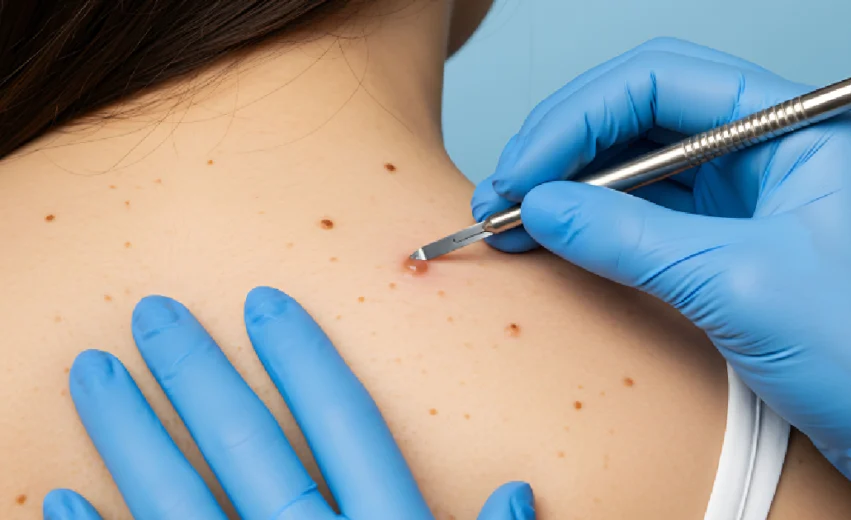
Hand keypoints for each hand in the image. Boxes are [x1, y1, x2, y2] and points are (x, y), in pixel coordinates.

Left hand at [44, 287, 535, 518]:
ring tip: (90, 374)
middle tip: (152, 314)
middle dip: (198, 375)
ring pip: (179, 503)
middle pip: (249, 450)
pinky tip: (59, 498)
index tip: (262, 303)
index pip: (346, 427)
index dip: (305, 360)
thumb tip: (519, 491)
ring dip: (130, 436)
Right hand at [471, 37, 850, 490]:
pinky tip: (547, 234)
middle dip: (560, 149)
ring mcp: (738, 193)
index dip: (577, 118)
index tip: (523, 170)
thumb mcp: (738, 285)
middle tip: (502, 192)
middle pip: (636, 113)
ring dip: (564, 185)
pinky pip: (637, 211)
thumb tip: (541, 208)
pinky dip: (586, 221)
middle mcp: (760, 147)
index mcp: (791, 126)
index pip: (660, 81)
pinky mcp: (717, 238)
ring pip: (629, 163)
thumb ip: (632, 239)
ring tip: (509, 216)